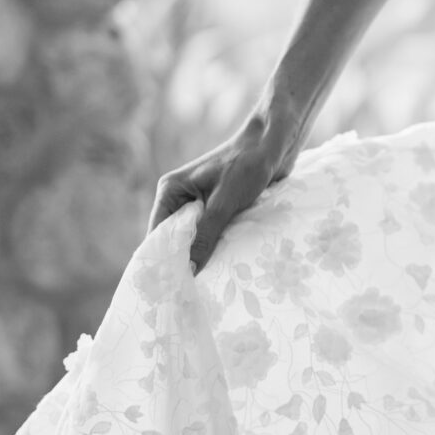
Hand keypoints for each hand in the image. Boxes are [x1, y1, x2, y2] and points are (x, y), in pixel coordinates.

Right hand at [146, 113, 296, 275]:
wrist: (275, 144)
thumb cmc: (247, 165)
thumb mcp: (223, 203)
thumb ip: (205, 236)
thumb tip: (189, 271)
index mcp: (170, 191)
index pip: (158, 233)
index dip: (164, 259)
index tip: (170, 287)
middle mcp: (180, 198)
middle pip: (175, 239)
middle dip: (183, 261)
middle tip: (190, 291)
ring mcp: (200, 203)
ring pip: (195, 238)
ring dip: (202, 256)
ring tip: (206, 283)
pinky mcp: (219, 208)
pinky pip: (212, 234)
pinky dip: (216, 247)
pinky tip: (223, 266)